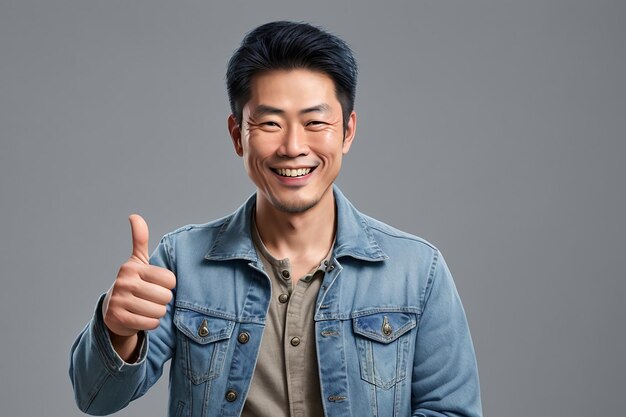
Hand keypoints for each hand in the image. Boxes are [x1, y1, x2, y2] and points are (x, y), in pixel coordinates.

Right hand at [103, 215, 175, 350]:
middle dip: (163, 301)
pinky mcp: (117, 317)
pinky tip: (143, 318)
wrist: (113, 311)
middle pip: (165, 296)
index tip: (157, 285)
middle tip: (152, 299)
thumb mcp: (137, 261)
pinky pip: (150, 323)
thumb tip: (134, 216)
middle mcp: (124, 281)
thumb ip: (140, 239)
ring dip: (158, 313)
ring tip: (147, 308)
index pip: (169, 280)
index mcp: (133, 267)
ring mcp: (119, 299)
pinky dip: (151, 323)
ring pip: (158, 311)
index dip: (168, 286)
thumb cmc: (133, 283)